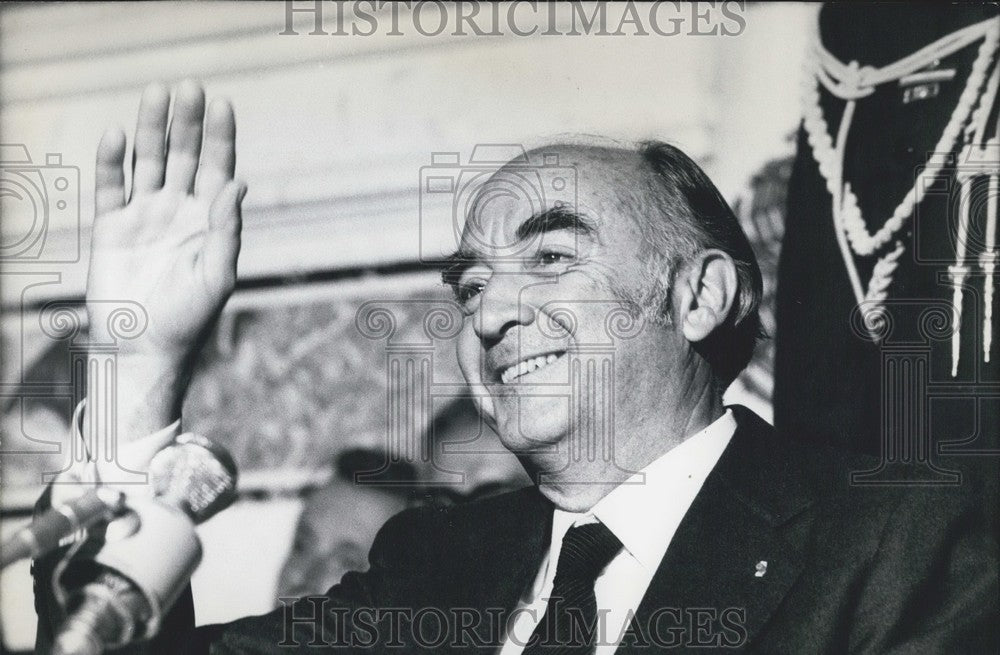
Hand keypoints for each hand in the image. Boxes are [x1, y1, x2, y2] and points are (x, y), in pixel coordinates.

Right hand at [85, 80, 244, 437]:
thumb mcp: (216, 275)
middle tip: (188, 86)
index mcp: (209, 220)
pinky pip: (110, 186)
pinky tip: (116, 136)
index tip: (221, 103)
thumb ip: (226, 229)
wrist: (143, 350)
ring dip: (150, 130)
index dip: (219, 137)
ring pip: (147, 162)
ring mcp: (144, 216)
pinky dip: (111, 162)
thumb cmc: (189, 318)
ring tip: (155, 93)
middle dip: (186, 123)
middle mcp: (178, 211)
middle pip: (184, 156)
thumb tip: (238, 183)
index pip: (217, 168)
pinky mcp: (111, 227)